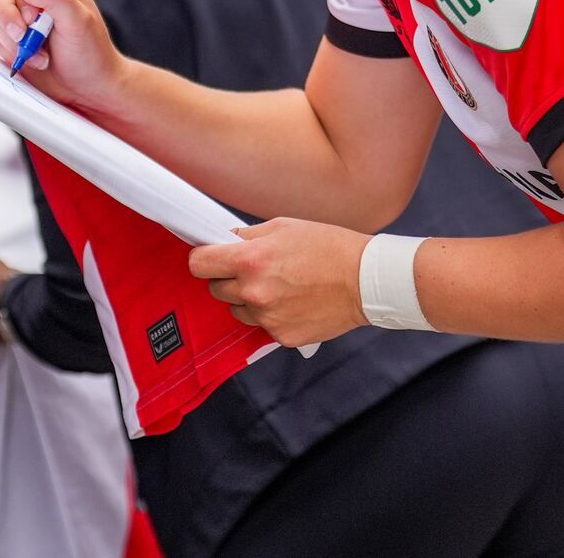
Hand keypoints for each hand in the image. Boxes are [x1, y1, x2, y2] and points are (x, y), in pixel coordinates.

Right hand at [0, 0, 128, 112]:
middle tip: (27, 34)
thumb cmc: (91, 51)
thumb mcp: (78, 20)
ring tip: (41, 51)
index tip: (35, 15)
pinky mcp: (11, 33)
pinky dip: (11, 50)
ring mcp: (20, 11)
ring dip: (14, 38)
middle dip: (8, 13)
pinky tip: (35, 58)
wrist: (87, 86)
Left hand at [189, 218, 372, 347]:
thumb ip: (247, 237)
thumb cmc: (328, 247)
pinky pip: (261, 325)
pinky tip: (293, 302)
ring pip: (237, 310)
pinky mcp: (281, 336)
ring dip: (248, 299)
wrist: (365, 280)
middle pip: (215, 289)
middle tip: (253, 270)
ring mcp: (267, 318)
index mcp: (250, 260)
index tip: (209, 258)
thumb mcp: (283, 227)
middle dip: (228, 279)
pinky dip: (271, 315)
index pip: (198, 264)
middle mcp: (253, 292)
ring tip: (278, 286)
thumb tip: (223, 242)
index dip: (202, 259)